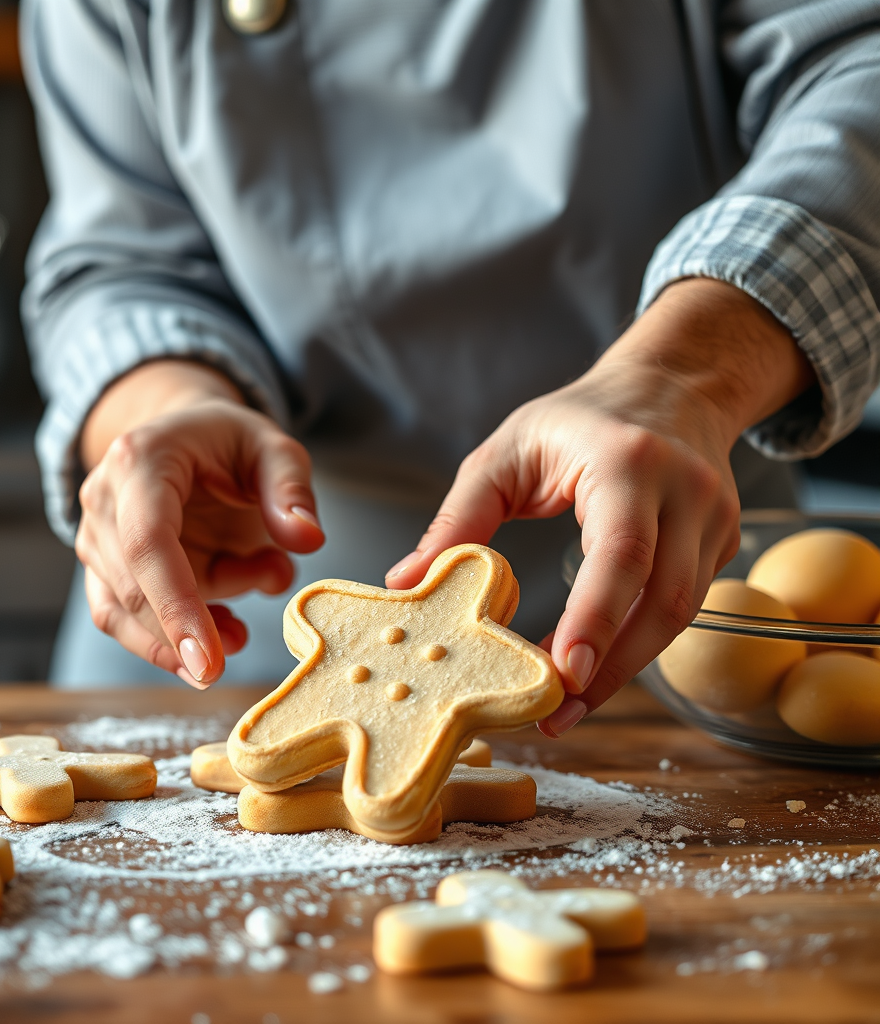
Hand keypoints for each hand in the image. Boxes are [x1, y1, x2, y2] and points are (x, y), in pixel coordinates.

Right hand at [75, 360, 323, 686]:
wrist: (186, 436)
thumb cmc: (229, 441)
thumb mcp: (275, 449)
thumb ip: (292, 491)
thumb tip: (307, 539)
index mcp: (140, 461)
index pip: (147, 543)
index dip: (176, 605)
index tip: (209, 661)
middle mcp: (103, 500)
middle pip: (138, 588)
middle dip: (206, 614)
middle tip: (268, 590)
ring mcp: (96, 537)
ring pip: (131, 612)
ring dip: (198, 624)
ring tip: (253, 600)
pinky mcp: (103, 569)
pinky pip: (125, 621)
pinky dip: (172, 642)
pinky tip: (225, 629)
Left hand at [385, 279, 814, 734]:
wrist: (671, 387)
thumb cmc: (579, 418)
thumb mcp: (507, 451)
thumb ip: (459, 517)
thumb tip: (406, 581)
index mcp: (628, 462)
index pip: (621, 553)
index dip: (594, 619)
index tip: (562, 675)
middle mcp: (686, 492)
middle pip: (662, 599)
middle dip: (611, 668)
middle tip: (555, 714)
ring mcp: (715, 519)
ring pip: (680, 614)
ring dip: (625, 667)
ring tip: (568, 705)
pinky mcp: (723, 542)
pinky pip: (685, 606)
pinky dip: (640, 642)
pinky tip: (597, 664)